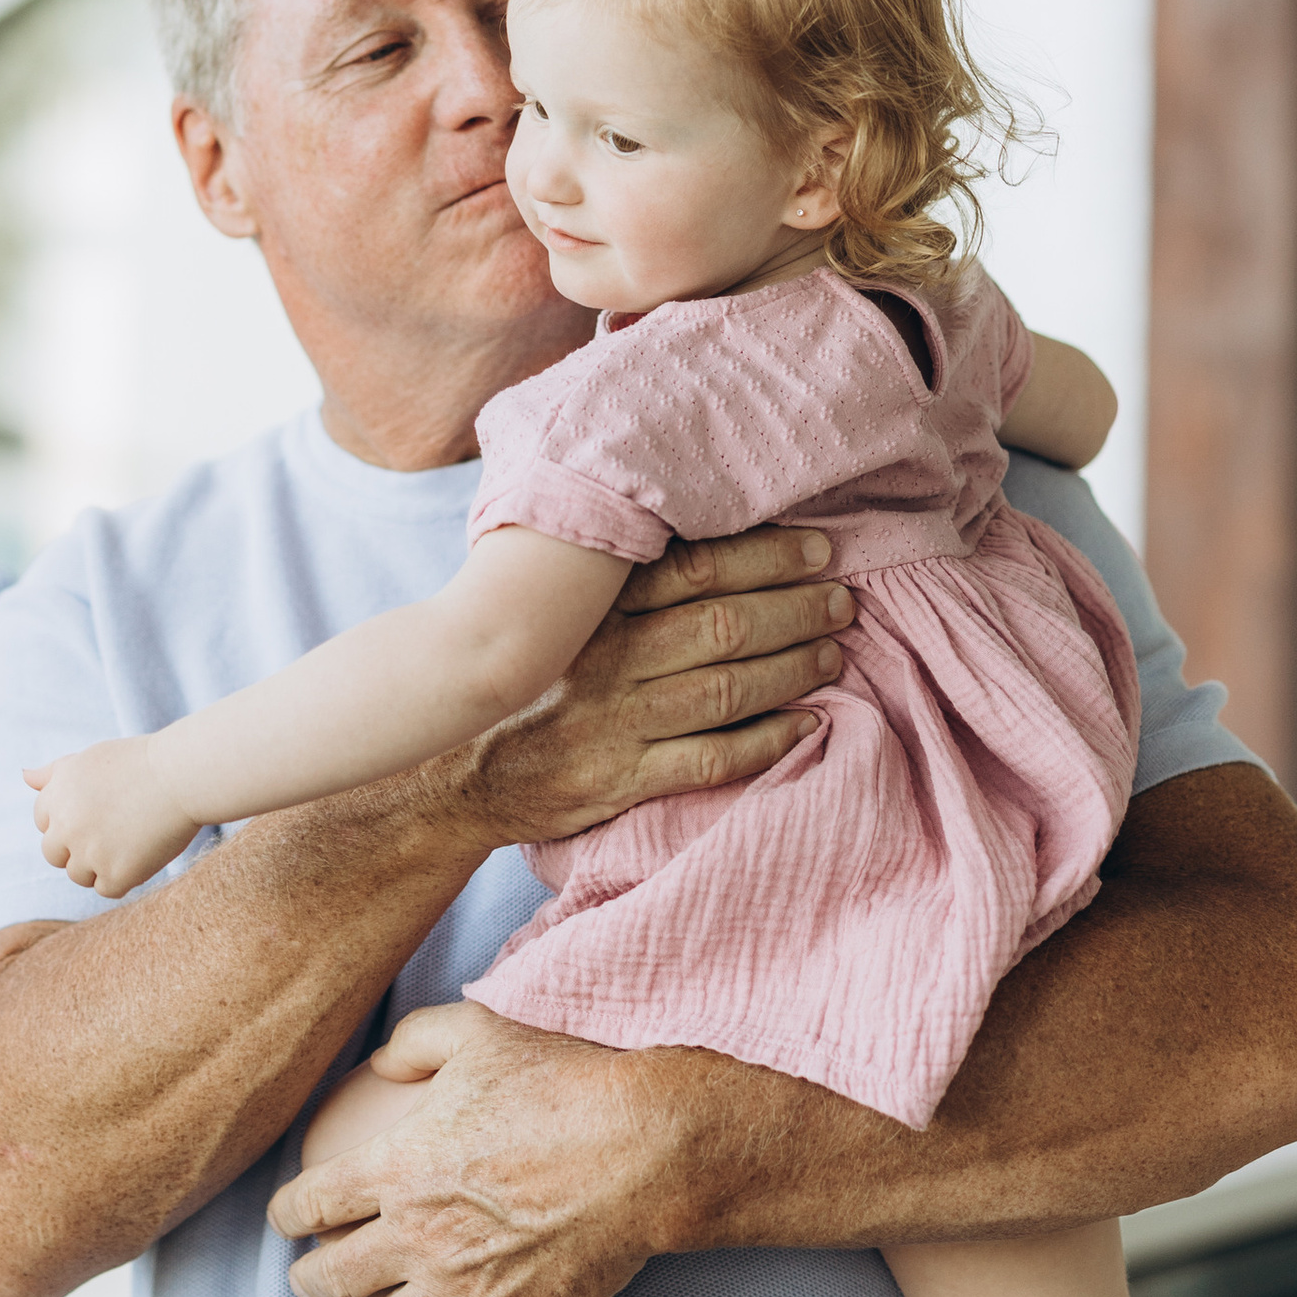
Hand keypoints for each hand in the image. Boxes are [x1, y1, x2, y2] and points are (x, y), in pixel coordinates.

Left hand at [24, 740, 197, 895]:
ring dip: (100, 864)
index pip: (43, 822)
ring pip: (79, 875)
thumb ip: (54, 773)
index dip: (71, 819)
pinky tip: (142, 852)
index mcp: (56, 795)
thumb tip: (24, 776)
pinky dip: (124, 876)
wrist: (183, 777)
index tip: (98, 811)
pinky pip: (107, 889)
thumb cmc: (141, 763)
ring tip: (131, 838)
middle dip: (77, 847)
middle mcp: (65, 825)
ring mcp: (89, 853)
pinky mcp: (115, 875)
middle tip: (114, 829)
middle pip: (54, 854)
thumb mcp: (90, 758)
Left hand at [266, 1003, 669, 1296]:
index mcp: (396, 1166)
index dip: (289, 1214)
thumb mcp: (477, 1034)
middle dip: (309, 1281)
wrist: (640, 1150)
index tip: (286, 1221)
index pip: (312, 1202)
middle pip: (333, 1274)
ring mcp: (458, 1289)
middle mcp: (414, 1235)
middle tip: (305, 1283)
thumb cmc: (563, 1084)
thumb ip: (415, 1042)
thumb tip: (379, 1058)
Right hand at [438, 524, 849, 850]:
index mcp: (590, 609)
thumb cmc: (521, 679)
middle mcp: (605, 660)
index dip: (765, 555)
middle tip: (842, 599)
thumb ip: (602, 574)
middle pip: (722, 626)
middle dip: (795, 609)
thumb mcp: (544, 612)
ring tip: (833, 651)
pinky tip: (809, 725)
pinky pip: (712, 760)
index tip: (817, 548)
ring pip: (726, 690)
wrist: (453, 773)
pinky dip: (768, 742)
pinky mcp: (621, 780)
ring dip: (793, 669)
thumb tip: (679, 516)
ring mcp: (615, 724)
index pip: (692, 567)